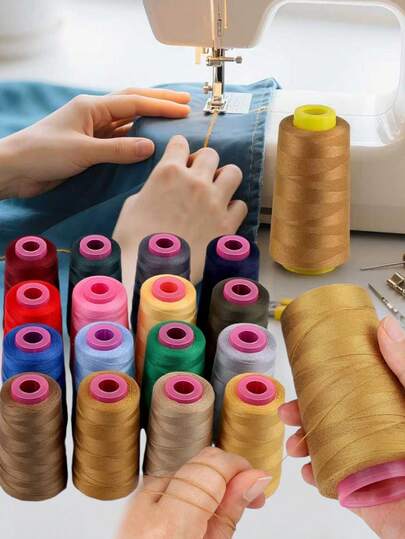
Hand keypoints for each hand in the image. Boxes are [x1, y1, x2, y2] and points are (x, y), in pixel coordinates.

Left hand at [0, 88, 189, 198]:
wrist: (16, 169)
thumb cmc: (43, 154)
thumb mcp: (83, 151)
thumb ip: (118, 149)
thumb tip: (151, 147)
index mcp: (91, 107)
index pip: (134, 102)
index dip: (161, 106)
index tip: (184, 109)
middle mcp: (94, 115)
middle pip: (133, 104)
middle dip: (159, 103)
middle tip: (185, 104)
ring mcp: (92, 131)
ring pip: (127, 122)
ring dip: (149, 120)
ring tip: (172, 121)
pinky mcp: (89, 147)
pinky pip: (119, 140)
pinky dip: (136, 139)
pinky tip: (149, 142)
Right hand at [113, 135, 246, 290]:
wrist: (150, 270)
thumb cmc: (133, 240)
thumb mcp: (133, 205)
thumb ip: (153, 188)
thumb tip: (163, 188)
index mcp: (167, 172)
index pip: (180, 142)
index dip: (179, 150)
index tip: (179, 159)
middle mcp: (195, 182)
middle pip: (211, 154)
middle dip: (203, 163)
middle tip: (197, 177)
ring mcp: (214, 203)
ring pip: (233, 173)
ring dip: (224, 179)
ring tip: (216, 191)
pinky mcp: (227, 225)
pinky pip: (241, 205)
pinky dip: (233, 209)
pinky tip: (222, 216)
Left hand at [117, 447, 270, 538]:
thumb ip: (230, 513)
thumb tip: (252, 479)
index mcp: (170, 525)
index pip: (212, 465)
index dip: (240, 467)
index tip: (255, 481)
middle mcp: (146, 506)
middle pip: (198, 461)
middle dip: (226, 472)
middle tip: (246, 495)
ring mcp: (135, 504)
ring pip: (184, 468)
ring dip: (208, 480)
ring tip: (224, 508)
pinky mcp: (133, 506)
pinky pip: (169, 483)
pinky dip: (190, 490)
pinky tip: (201, 510)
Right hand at [279, 316, 404, 538]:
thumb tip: (384, 326)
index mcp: (385, 406)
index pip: (349, 387)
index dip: (323, 380)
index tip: (303, 372)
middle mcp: (371, 430)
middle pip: (328, 415)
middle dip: (302, 413)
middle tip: (288, 411)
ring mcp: (364, 460)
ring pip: (323, 444)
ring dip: (302, 441)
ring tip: (296, 444)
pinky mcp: (360, 490)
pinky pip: (329, 479)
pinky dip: (313, 474)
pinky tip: (309, 470)